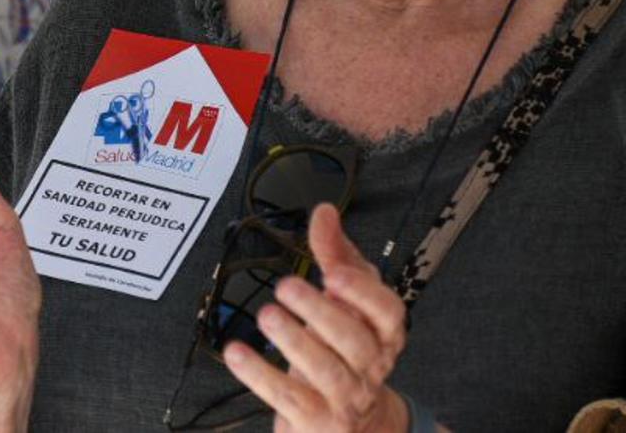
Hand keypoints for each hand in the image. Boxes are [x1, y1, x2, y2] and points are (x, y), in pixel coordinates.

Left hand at [224, 204, 409, 432]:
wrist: (352, 424)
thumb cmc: (346, 351)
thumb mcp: (345, 300)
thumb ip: (335, 254)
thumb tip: (324, 213)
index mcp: (383, 333)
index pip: (387, 313)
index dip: (363, 293)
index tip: (333, 272)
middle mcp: (369, 366)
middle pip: (354, 342)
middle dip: (321, 312)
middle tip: (287, 287)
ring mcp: (344, 397)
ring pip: (326, 372)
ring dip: (294, 341)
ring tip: (268, 315)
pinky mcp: (314, 419)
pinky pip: (288, 397)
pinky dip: (260, 375)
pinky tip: (237, 352)